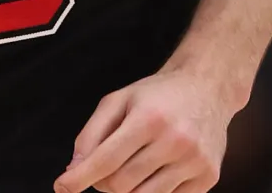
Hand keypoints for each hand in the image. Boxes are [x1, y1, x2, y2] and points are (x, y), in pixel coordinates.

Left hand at [53, 69, 231, 192]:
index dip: (80, 178)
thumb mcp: (118, 100)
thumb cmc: (157, 95)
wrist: (207, 88)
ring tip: (131, 167)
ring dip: (128, 189)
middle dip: (104, 181)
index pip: (106, 161)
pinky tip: (157, 169)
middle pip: (121, 185)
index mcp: (148, 118)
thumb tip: (74, 169)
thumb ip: (91, 134)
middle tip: (107, 166)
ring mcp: (195, 161)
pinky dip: (153, 191)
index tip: (62, 187)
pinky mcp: (208, 177)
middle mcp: (175, 141)